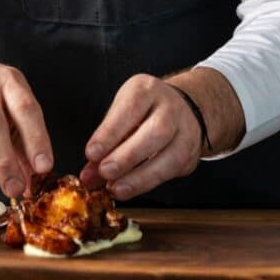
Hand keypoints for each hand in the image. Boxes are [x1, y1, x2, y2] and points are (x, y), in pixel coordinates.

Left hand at [79, 73, 203, 200]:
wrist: (182, 108)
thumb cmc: (144, 111)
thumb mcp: (121, 114)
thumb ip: (104, 142)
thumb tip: (88, 175)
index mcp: (146, 90)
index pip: (130, 109)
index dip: (110, 133)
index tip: (91, 153)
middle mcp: (170, 108)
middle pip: (155, 131)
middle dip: (128, 156)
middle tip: (105, 172)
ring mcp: (185, 131)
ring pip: (170, 156)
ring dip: (140, 177)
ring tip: (115, 188)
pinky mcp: (190, 154)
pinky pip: (172, 172)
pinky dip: (148, 183)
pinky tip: (130, 189)